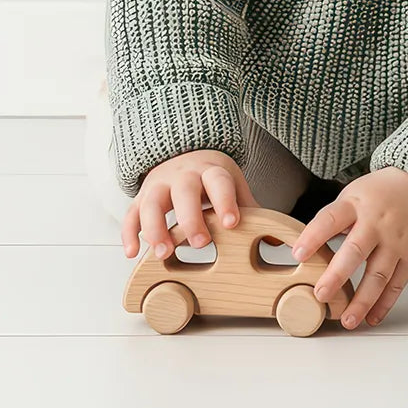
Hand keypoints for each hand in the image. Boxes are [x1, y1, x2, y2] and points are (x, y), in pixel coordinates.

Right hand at [121, 148, 257, 259]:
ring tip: (164, 254)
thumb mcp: (232, 185)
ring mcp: (160, 184)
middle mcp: (184, 175)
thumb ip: (249, 209)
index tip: (232, 223)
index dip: (225, 201)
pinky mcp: (141, 197)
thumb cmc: (211, 178)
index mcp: (211, 170)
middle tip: (200, 244)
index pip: (219, 181)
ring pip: (153, 202)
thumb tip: (277, 238)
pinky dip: (130, 233)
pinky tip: (133, 252)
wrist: (183, 153)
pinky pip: (130, 213)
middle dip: (191, 218)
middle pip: (184, 191)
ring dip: (156, 228)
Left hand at [291, 167, 407, 330]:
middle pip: (356, 251)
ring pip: (379, 274)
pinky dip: (385, 303)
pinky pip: (398, 283)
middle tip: (321, 295)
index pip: (331, 220)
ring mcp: (397, 240)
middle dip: (337, 275)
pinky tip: (372, 317)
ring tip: (347, 320)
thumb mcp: (353, 195)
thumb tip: (307, 249)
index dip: (313, 236)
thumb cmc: (380, 193)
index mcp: (357, 204)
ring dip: (362, 300)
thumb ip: (334, 220)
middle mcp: (377, 223)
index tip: (298, 255)